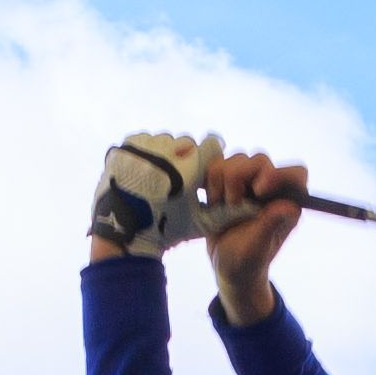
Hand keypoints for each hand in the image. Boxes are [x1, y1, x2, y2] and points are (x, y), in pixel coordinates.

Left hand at [85, 131, 222, 260]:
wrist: (124, 232)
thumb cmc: (167, 230)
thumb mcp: (201, 223)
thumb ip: (226, 210)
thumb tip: (251, 205)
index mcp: (193, 162)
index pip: (213, 145)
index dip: (210, 159)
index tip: (202, 173)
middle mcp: (171, 147)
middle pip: (187, 143)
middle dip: (186, 158)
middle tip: (176, 181)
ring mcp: (147, 144)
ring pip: (164, 142)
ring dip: (164, 155)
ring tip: (155, 180)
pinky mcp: (127, 145)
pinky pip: (143, 143)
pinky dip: (144, 155)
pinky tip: (141, 176)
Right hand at [203, 150, 305, 321]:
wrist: (225, 265)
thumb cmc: (247, 262)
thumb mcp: (256, 249)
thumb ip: (270, 226)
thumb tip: (288, 206)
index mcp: (286, 202)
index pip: (296, 174)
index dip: (279, 174)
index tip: (258, 189)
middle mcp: (271, 188)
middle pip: (260, 160)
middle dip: (239, 179)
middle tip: (232, 205)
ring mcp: (249, 182)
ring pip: (237, 159)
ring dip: (223, 182)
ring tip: (222, 207)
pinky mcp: (228, 180)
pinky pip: (217, 164)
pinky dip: (210, 180)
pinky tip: (212, 200)